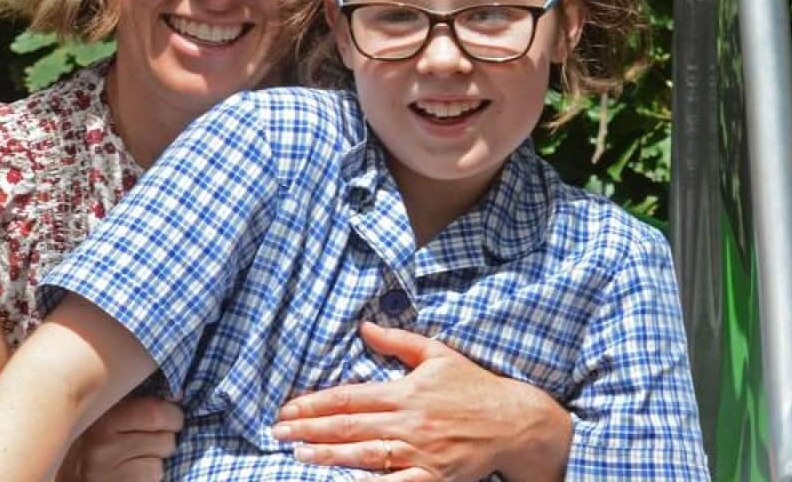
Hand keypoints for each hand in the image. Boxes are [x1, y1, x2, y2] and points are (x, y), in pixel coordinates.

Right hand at [58, 396, 183, 481]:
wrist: (68, 474)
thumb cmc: (92, 443)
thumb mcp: (107, 418)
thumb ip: (137, 405)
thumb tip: (178, 395)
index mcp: (103, 418)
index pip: (155, 413)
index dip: (173, 416)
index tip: (172, 419)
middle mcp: (102, 445)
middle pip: (164, 440)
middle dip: (167, 441)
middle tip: (157, 442)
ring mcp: (105, 472)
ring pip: (158, 466)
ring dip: (156, 464)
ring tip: (136, 460)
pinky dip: (147, 479)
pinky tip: (131, 475)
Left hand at [271, 321, 570, 481]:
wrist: (515, 422)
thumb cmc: (475, 386)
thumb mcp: (437, 354)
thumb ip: (398, 342)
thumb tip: (364, 325)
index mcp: (405, 391)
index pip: (348, 397)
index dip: (313, 404)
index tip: (287, 409)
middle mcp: (408, 421)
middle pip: (348, 426)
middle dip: (309, 430)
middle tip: (277, 434)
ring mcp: (420, 451)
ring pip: (365, 455)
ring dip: (328, 456)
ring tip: (298, 456)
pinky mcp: (433, 477)